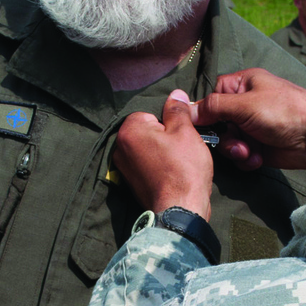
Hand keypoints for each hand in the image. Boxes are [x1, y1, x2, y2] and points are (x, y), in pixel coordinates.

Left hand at [114, 89, 213, 218]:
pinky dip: (157, 166)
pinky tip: (172, 174)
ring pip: (147, 148)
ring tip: (178, 162)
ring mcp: (123, 168)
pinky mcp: (131, 183)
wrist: (180, 210)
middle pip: (146, 131)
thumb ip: (177, 110)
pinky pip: (145, 165)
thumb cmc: (183, 169)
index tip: (180, 135)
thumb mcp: (185, 132)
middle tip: (181, 149)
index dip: (168, 122)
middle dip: (163, 136)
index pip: (149, 113)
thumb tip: (176, 94)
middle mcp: (120, 148)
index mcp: (129, 131)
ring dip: (161, 151)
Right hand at [191, 69, 305, 170]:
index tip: (201, 125)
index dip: (205, 111)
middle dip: (223, 136)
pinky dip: (245, 158)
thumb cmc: (284, 111)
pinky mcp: (258, 147)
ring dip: (235, 149)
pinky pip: (239, 154)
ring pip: (226, 141)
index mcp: (243, 84)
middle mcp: (245, 104)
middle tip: (234, 142)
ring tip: (249, 152)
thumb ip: (213, 107)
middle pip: (216, 122)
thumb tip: (186, 107)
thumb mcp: (245, 105)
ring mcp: (251, 127)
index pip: (212, 96)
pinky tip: (257, 158)